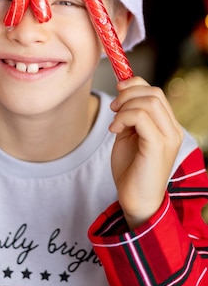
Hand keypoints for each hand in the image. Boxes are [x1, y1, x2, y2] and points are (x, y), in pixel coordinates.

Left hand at [109, 76, 182, 229]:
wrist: (135, 200)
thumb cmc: (131, 169)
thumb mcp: (129, 134)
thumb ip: (130, 113)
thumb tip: (123, 88)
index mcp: (167, 126)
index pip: (156, 92)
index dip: (134, 85)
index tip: (117, 93)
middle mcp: (173, 130)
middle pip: (154, 93)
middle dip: (128, 94)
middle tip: (113, 109)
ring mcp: (168, 138)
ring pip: (149, 102)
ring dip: (124, 106)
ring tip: (115, 123)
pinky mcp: (158, 146)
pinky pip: (140, 117)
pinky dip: (123, 118)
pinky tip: (115, 130)